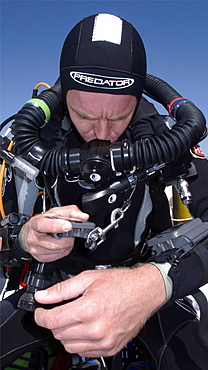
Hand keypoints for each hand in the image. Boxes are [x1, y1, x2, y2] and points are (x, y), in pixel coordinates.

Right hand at [19, 205, 88, 261]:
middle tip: (69, 232)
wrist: (27, 235)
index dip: (57, 226)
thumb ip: (70, 212)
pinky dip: (64, 250)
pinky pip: (58, 256)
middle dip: (68, 238)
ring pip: (59, 250)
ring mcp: (36, 250)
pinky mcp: (41, 258)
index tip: (68, 226)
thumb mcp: (55, 212)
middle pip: (55, 243)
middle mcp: (34, 238)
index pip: (44, 225)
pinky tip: (60, 244)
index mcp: (36, 223)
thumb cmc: (42, 222)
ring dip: (67, 244)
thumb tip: (83, 217)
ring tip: (64, 238)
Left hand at [34, 264, 165, 356]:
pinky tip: (83, 329)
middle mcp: (96, 329)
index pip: (53, 320)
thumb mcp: (88, 278)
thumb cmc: (121, 283)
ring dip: (64, 334)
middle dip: (53, 322)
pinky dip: (78, 343)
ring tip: (72, 320)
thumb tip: (43, 296)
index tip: (40, 311)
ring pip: (69, 346)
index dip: (41, 315)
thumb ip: (62, 289)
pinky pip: (84, 353)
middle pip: (59, 334)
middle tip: (58, 311)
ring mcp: (104, 341)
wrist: (145, 292)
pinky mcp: (110, 348)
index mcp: (89, 309)